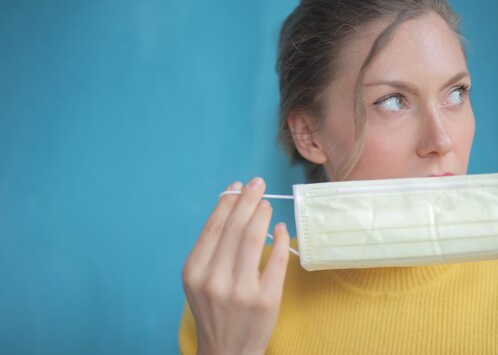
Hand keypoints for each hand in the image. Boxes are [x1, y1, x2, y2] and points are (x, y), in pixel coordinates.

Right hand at [182, 177, 289, 354]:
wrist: (227, 352)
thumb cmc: (214, 310)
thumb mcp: (199, 281)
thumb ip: (211, 249)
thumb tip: (233, 206)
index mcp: (194, 271)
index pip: (214, 226)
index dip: (228, 202)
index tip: (239, 186)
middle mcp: (214, 279)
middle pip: (234, 227)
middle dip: (248, 200)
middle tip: (258, 183)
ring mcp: (241, 290)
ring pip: (253, 238)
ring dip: (263, 214)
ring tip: (267, 204)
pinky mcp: (266, 299)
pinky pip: (276, 259)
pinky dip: (279, 239)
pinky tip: (280, 229)